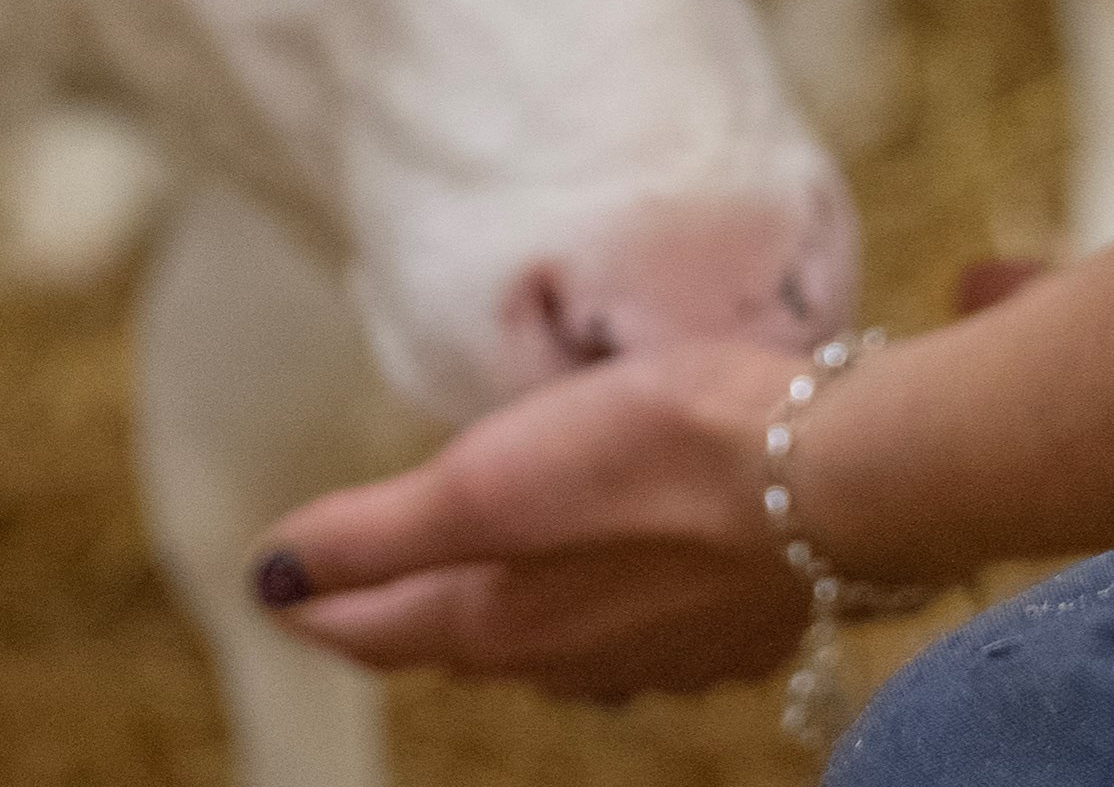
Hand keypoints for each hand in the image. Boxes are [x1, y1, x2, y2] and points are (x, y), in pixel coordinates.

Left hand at [257, 336, 831, 694]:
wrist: (842, 480)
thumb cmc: (660, 457)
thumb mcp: (490, 477)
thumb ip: (376, 533)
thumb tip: (272, 576)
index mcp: (498, 621)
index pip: (376, 627)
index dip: (317, 603)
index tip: (275, 586)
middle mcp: (571, 657)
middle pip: (461, 642)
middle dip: (406, 614)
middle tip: (367, 587)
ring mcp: (658, 652)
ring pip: (554, 645)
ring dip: (508, 615)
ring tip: (488, 578)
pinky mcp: (734, 626)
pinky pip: (640, 633)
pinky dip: (603, 609)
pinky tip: (623, 579)